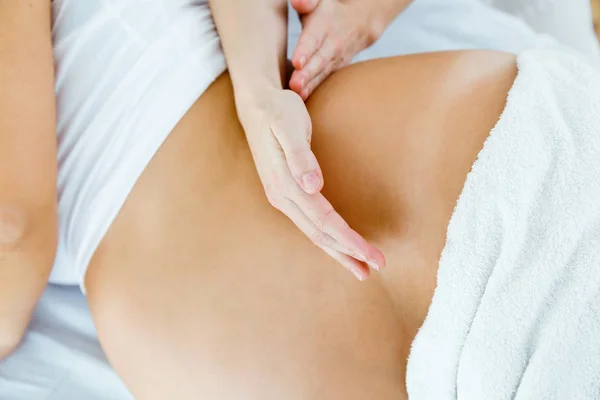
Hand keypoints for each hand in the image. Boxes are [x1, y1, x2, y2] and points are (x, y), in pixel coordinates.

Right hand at [239, 88, 384, 279]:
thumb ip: (299, 156)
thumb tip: (312, 186)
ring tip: (360, 266)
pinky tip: (337, 244)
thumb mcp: (289, 126)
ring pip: (314, 232)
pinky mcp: (286, 193)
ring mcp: (282, 197)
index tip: (371, 253)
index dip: (348, 240)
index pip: (323, 221)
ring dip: (338, 250)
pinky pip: (309, 222)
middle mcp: (282, 197)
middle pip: (319, 234)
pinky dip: (327, 237)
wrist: (256, 104)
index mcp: (285, 185)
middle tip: (376, 267)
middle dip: (348, 253)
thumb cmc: (277, 111)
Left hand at [289, 0, 386, 99]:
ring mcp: (336, 58)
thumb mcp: (319, 0)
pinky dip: (315, 89)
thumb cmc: (328, 10)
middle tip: (295, 84)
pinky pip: (325, 79)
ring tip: (298, 94)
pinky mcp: (336, 68)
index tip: (297, 62)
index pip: (314, 37)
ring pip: (323, 72)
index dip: (305, 49)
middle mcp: (332, 42)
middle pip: (319, 59)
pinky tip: (302, 98)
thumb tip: (299, 2)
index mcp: (324, 22)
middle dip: (307, 73)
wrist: (360, 20)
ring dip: (310, 84)